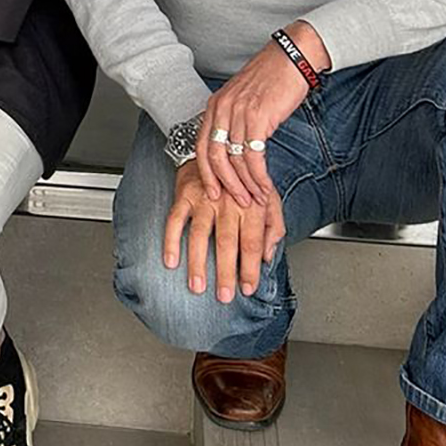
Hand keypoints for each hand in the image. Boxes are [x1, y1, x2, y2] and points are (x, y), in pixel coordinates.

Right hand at [162, 159, 285, 300]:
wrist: (219, 148)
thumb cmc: (244, 180)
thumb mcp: (269, 198)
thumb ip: (274, 227)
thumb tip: (267, 257)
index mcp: (251, 205)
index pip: (252, 242)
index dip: (250, 268)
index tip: (247, 288)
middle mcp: (228, 202)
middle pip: (227, 242)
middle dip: (225, 272)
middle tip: (224, 296)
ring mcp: (205, 198)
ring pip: (200, 234)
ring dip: (198, 262)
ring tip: (197, 286)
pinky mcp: (184, 194)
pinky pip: (175, 220)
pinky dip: (171, 241)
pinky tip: (170, 260)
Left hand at [198, 33, 318, 207]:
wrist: (292, 57)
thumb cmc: (271, 78)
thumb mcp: (243, 99)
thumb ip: (234, 121)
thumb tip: (235, 151)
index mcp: (215, 104)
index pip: (200, 145)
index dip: (206, 173)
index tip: (212, 191)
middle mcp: (222, 108)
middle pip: (213, 156)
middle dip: (224, 184)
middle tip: (235, 201)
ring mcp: (238, 112)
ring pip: (234, 159)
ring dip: (245, 184)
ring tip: (255, 199)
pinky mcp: (258, 117)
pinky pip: (254, 156)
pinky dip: (259, 177)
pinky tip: (266, 187)